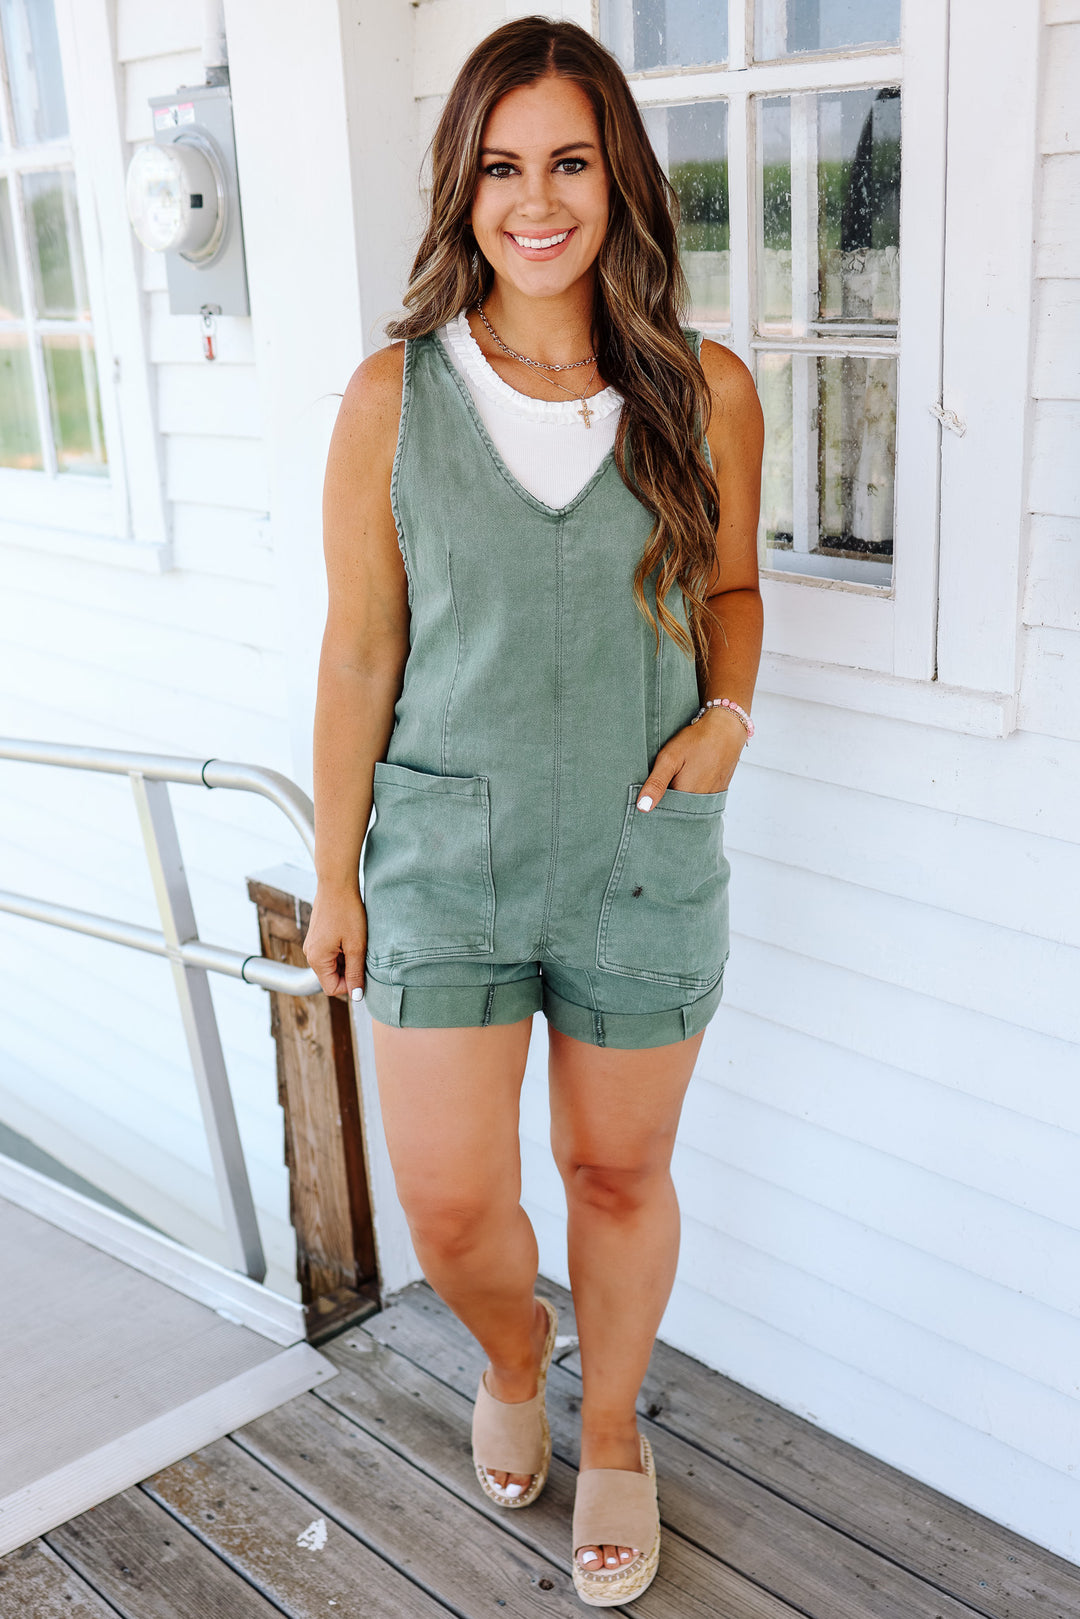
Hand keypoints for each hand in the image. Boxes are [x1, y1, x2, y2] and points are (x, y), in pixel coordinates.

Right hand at [303, 884, 367, 999]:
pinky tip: (352, 937)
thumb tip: (356, 996)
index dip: (350, 985)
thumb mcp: (356, 945)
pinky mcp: (317, 937)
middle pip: (331, 977)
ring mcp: (312, 944)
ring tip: (357, 942)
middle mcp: (310, 954)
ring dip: (347, 960)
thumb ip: (355, 973)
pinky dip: (343, 950)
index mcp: (317, 959)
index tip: (364, 972)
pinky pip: (330, 953)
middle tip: (363, 955)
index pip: (332, 989)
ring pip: (332, 965)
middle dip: (349, 971)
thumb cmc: (347, 912)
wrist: (337, 883)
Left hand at [636, 706, 745, 810]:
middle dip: (667, 799)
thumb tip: (643, 807)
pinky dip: (692, 792)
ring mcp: (712, 797)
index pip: (663, 812)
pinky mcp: (719, 791)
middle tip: (668, 776)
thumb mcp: (670, 758)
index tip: (650, 790)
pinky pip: (701, 799)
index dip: (654, 802)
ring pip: (688, 805)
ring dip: (680, 795)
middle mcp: (701, 802)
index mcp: (686, 796)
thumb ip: (656, 784)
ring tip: (680, 774)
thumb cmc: (697, 740)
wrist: (726, 728)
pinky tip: (690, 776)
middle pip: (677, 810)